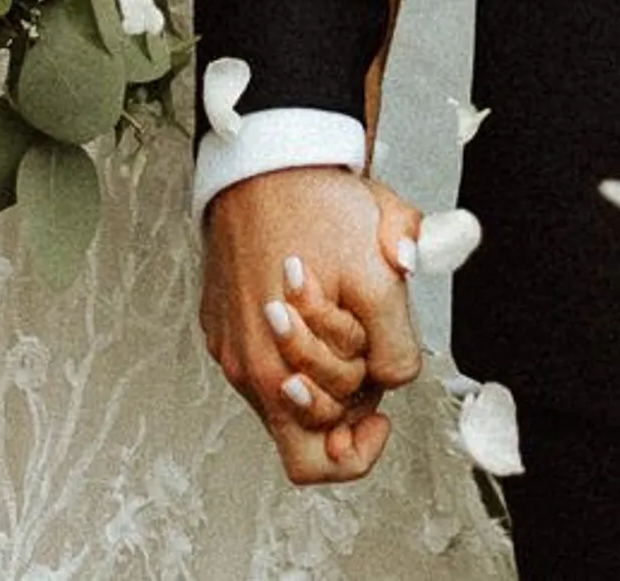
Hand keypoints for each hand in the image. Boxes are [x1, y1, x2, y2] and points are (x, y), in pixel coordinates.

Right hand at [201, 168, 425, 483]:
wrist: (265, 158)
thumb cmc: (315, 208)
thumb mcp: (381, 276)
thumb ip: (395, 344)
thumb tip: (392, 377)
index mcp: (276, 372)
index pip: (313, 461)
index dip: (356, 447)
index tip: (379, 415)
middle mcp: (246, 366)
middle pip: (309, 421)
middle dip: (350, 391)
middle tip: (370, 342)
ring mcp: (232, 341)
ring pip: (292, 383)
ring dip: (328, 358)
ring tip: (345, 306)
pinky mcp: (224, 316)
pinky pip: (270, 350)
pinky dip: (301, 335)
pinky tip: (318, 292)